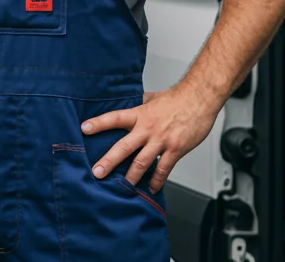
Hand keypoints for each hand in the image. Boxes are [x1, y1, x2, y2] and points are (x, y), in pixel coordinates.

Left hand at [81, 86, 220, 192]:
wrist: (200, 98)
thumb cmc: (178, 97)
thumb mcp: (153, 97)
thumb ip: (140, 103)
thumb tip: (129, 102)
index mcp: (140, 114)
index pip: (114, 118)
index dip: (98, 123)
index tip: (84, 129)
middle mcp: (147, 129)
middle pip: (123, 147)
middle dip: (109, 161)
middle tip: (98, 172)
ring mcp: (161, 141)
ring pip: (142, 162)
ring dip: (131, 177)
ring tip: (123, 187)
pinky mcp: (175, 149)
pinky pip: (163, 169)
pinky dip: (157, 180)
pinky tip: (152, 187)